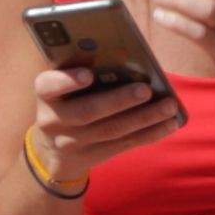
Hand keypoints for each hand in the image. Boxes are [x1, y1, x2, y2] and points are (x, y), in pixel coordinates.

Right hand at [30, 60, 185, 178]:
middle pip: (87, 112)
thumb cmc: (68, 99)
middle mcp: (53, 120)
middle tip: (146, 89)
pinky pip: (124, 145)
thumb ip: (83, 69)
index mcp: (46, 94)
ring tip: (168, 105)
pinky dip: (149, 134)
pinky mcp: (92, 156)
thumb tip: (127, 57)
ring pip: (111, 130)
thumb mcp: (64, 86)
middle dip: (119, 101)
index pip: (48, 86)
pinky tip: (169, 123)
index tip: (88, 74)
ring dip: (144, 118)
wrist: (52, 148)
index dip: (67, 81)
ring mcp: (71, 143)